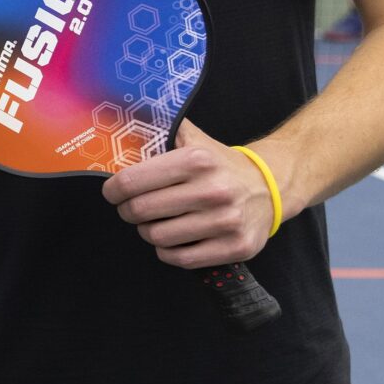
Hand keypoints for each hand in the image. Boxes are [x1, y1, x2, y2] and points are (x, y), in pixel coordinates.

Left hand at [99, 120, 276, 267]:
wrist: (271, 187)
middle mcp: (213, 191)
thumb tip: (120, 125)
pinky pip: (180, 258)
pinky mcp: (236, 246)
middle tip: (133, 208)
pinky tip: (175, 239)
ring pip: (157, 237)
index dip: (113, 190)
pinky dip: (168, 251)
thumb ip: (161, 131)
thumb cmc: (219, 165)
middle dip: (128, 211)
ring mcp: (226, 221)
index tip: (113, 193)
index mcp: (197, 161)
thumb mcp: (194, 140)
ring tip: (157, 222)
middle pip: (139, 211)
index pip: (130, 182)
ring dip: (148, 231)